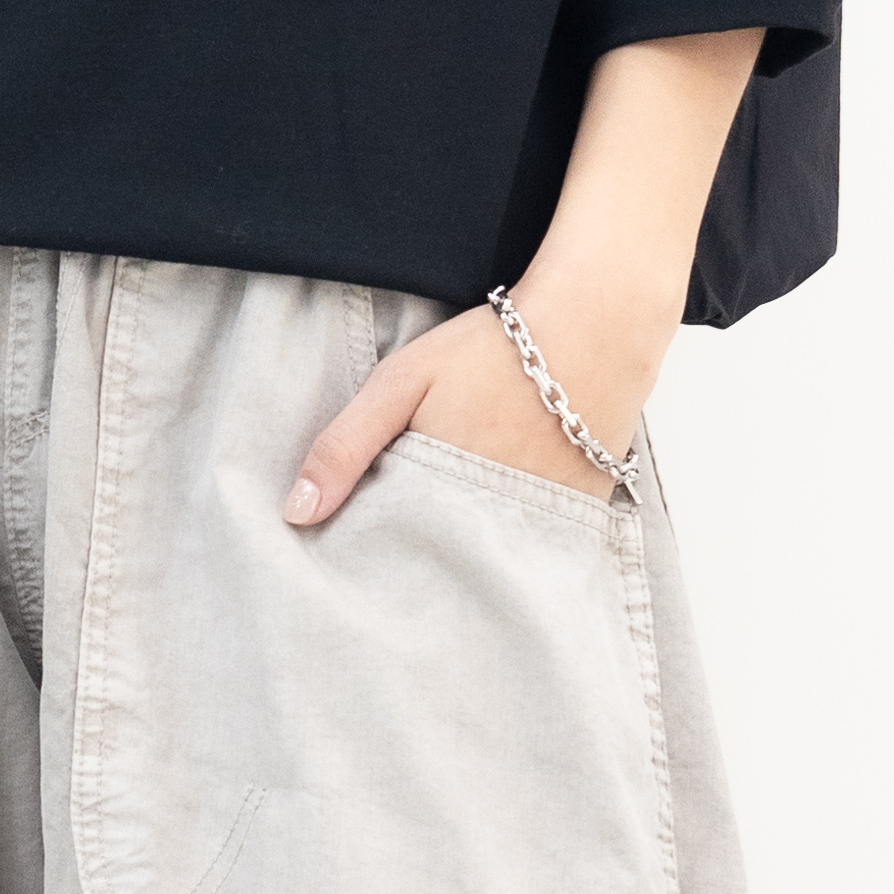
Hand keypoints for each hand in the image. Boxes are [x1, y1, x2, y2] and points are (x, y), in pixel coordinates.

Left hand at [283, 290, 645, 525]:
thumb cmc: (490, 349)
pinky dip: (514, 537)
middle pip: (438, 565)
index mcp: (441, 495)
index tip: (356, 548)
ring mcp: (542, 525)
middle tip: (406, 532)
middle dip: (417, 557)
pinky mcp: (579, 519)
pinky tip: (502, 513)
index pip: (391, 554)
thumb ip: (345, 445)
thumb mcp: (401, 383)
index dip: (373, 549)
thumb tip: (298, 514)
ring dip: (466, 549)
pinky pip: (533, 547)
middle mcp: (493, 522)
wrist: (595, 328)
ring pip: (486, 560)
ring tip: (453, 522)